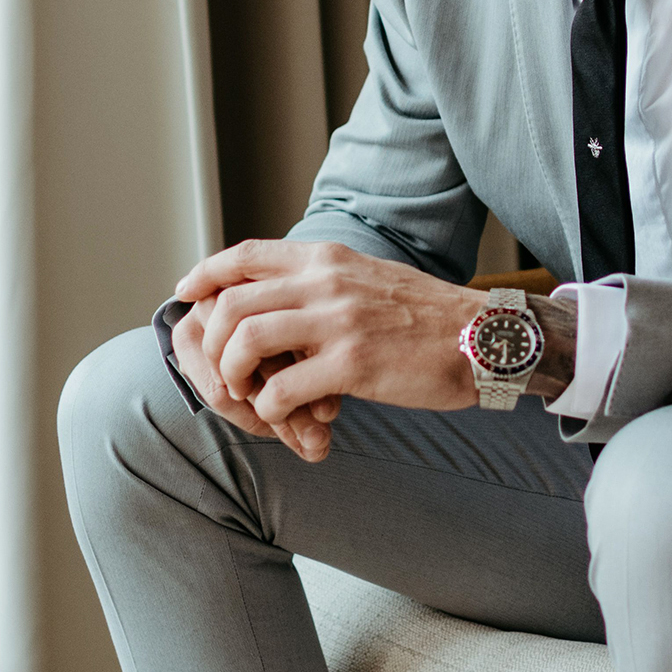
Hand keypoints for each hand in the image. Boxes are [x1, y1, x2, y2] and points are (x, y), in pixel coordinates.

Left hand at [175, 239, 489, 447]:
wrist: (484, 338)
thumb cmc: (429, 318)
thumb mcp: (369, 278)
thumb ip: (324, 282)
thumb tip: (279, 296)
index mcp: (328, 259)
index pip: (245, 255)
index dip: (206, 274)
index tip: (187, 294)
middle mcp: (327, 283)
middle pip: (233, 302)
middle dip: (211, 341)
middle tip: (221, 368)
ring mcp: (338, 322)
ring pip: (246, 341)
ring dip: (232, 374)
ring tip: (246, 393)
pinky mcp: (352, 365)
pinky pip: (282, 389)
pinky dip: (270, 408)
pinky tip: (284, 416)